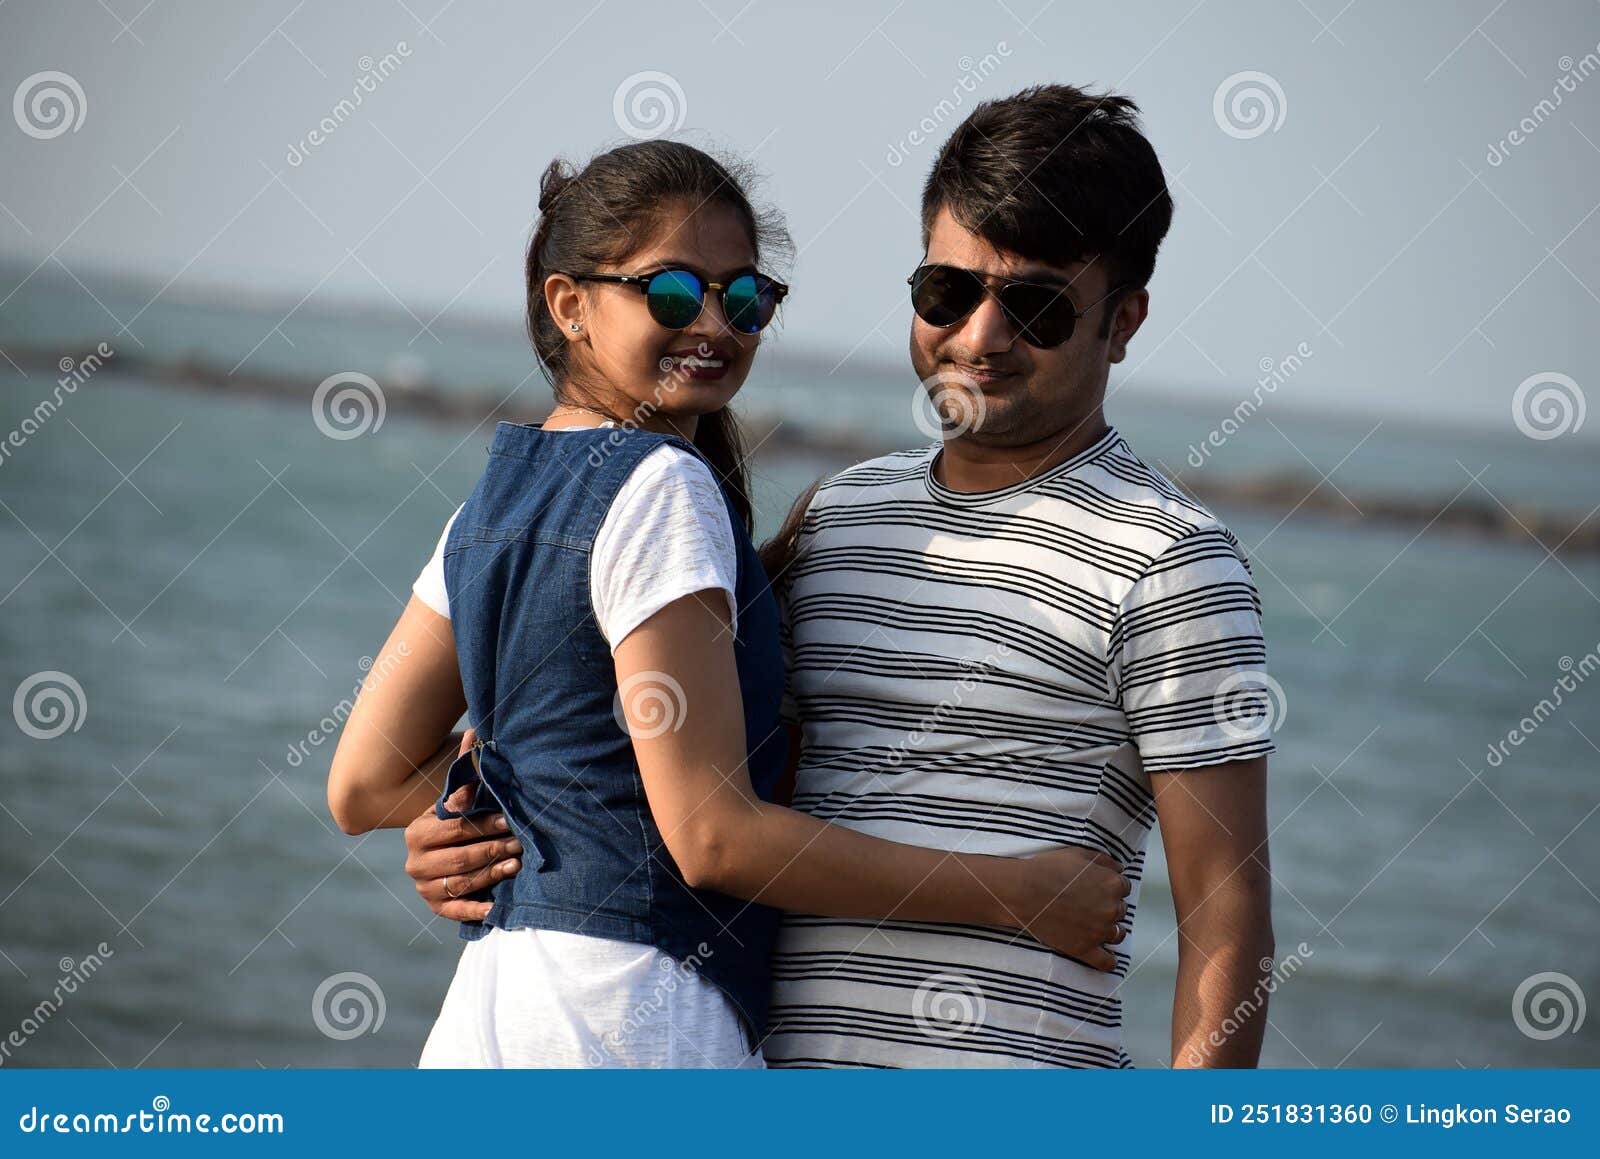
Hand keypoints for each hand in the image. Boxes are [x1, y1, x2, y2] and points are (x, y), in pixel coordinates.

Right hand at [403, 730, 522, 921]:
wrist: (441, 852)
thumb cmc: (456, 821)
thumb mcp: (458, 800)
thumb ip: (466, 773)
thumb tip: (476, 733)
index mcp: (416, 832)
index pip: (456, 830)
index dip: (484, 825)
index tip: (510, 821)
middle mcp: (414, 862)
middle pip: (460, 858)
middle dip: (493, 850)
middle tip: (521, 844)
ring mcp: (423, 887)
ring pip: (461, 883)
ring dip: (490, 875)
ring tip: (516, 865)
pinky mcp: (435, 907)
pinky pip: (454, 912)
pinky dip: (475, 911)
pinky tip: (496, 907)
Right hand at [1004, 846, 1131, 971]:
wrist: (1024, 892)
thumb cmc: (1048, 870)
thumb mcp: (1078, 853)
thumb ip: (1104, 860)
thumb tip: (1119, 868)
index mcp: (1112, 884)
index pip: (1124, 887)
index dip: (1110, 887)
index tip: (1098, 888)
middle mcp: (1111, 909)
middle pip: (1120, 910)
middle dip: (1108, 907)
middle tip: (1089, 904)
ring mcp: (1099, 932)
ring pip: (1118, 935)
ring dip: (1110, 930)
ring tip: (1094, 926)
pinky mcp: (1085, 949)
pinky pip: (1106, 962)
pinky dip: (1109, 961)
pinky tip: (1105, 956)